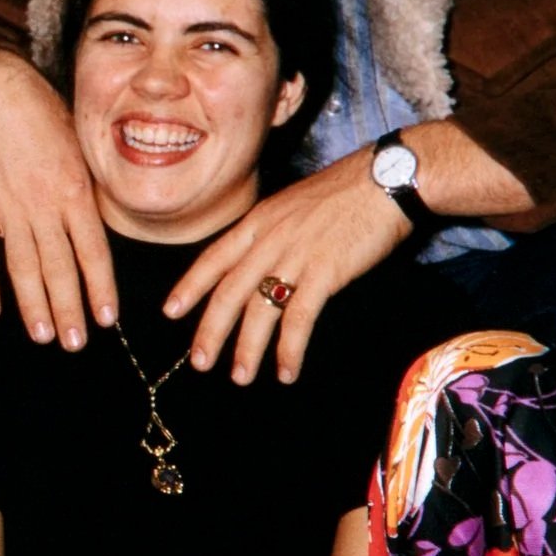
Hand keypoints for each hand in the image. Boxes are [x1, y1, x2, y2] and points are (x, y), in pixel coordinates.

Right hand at [0, 53, 116, 350]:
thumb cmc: (44, 119)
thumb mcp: (81, 150)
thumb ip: (88, 193)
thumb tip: (97, 233)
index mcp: (77, 192)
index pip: (94, 252)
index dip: (101, 288)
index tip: (107, 318)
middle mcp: (45, 205)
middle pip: (60, 268)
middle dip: (69, 310)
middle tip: (76, 343)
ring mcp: (10, 208)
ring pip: (23, 267)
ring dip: (33, 306)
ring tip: (43, 336)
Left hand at [165, 153, 410, 384]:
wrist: (386, 179)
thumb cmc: (346, 192)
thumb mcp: (293, 206)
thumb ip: (273, 233)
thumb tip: (262, 262)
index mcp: (258, 222)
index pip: (213, 258)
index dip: (190, 286)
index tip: (170, 311)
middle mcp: (268, 240)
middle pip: (229, 291)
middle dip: (211, 330)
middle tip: (200, 362)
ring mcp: (295, 256)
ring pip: (259, 310)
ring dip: (247, 348)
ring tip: (239, 377)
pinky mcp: (325, 272)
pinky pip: (299, 318)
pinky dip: (289, 348)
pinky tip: (286, 371)